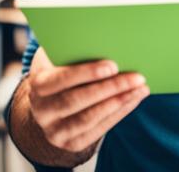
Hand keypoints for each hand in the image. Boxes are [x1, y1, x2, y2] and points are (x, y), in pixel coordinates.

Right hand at [26, 47, 149, 154]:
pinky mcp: (71, 143)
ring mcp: (55, 131)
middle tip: (137, 76)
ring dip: (119, 101)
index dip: (87, 73)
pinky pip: (98, 130)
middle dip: (111, 88)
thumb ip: (72, 47)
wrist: (49, 102)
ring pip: (89, 118)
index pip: (61, 79)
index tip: (113, 65)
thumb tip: (104, 36)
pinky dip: (119, 113)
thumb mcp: (58, 56)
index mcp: (37, 85)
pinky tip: (134, 99)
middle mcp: (42, 111)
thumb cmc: (61, 68)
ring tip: (141, 87)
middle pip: (77, 100)